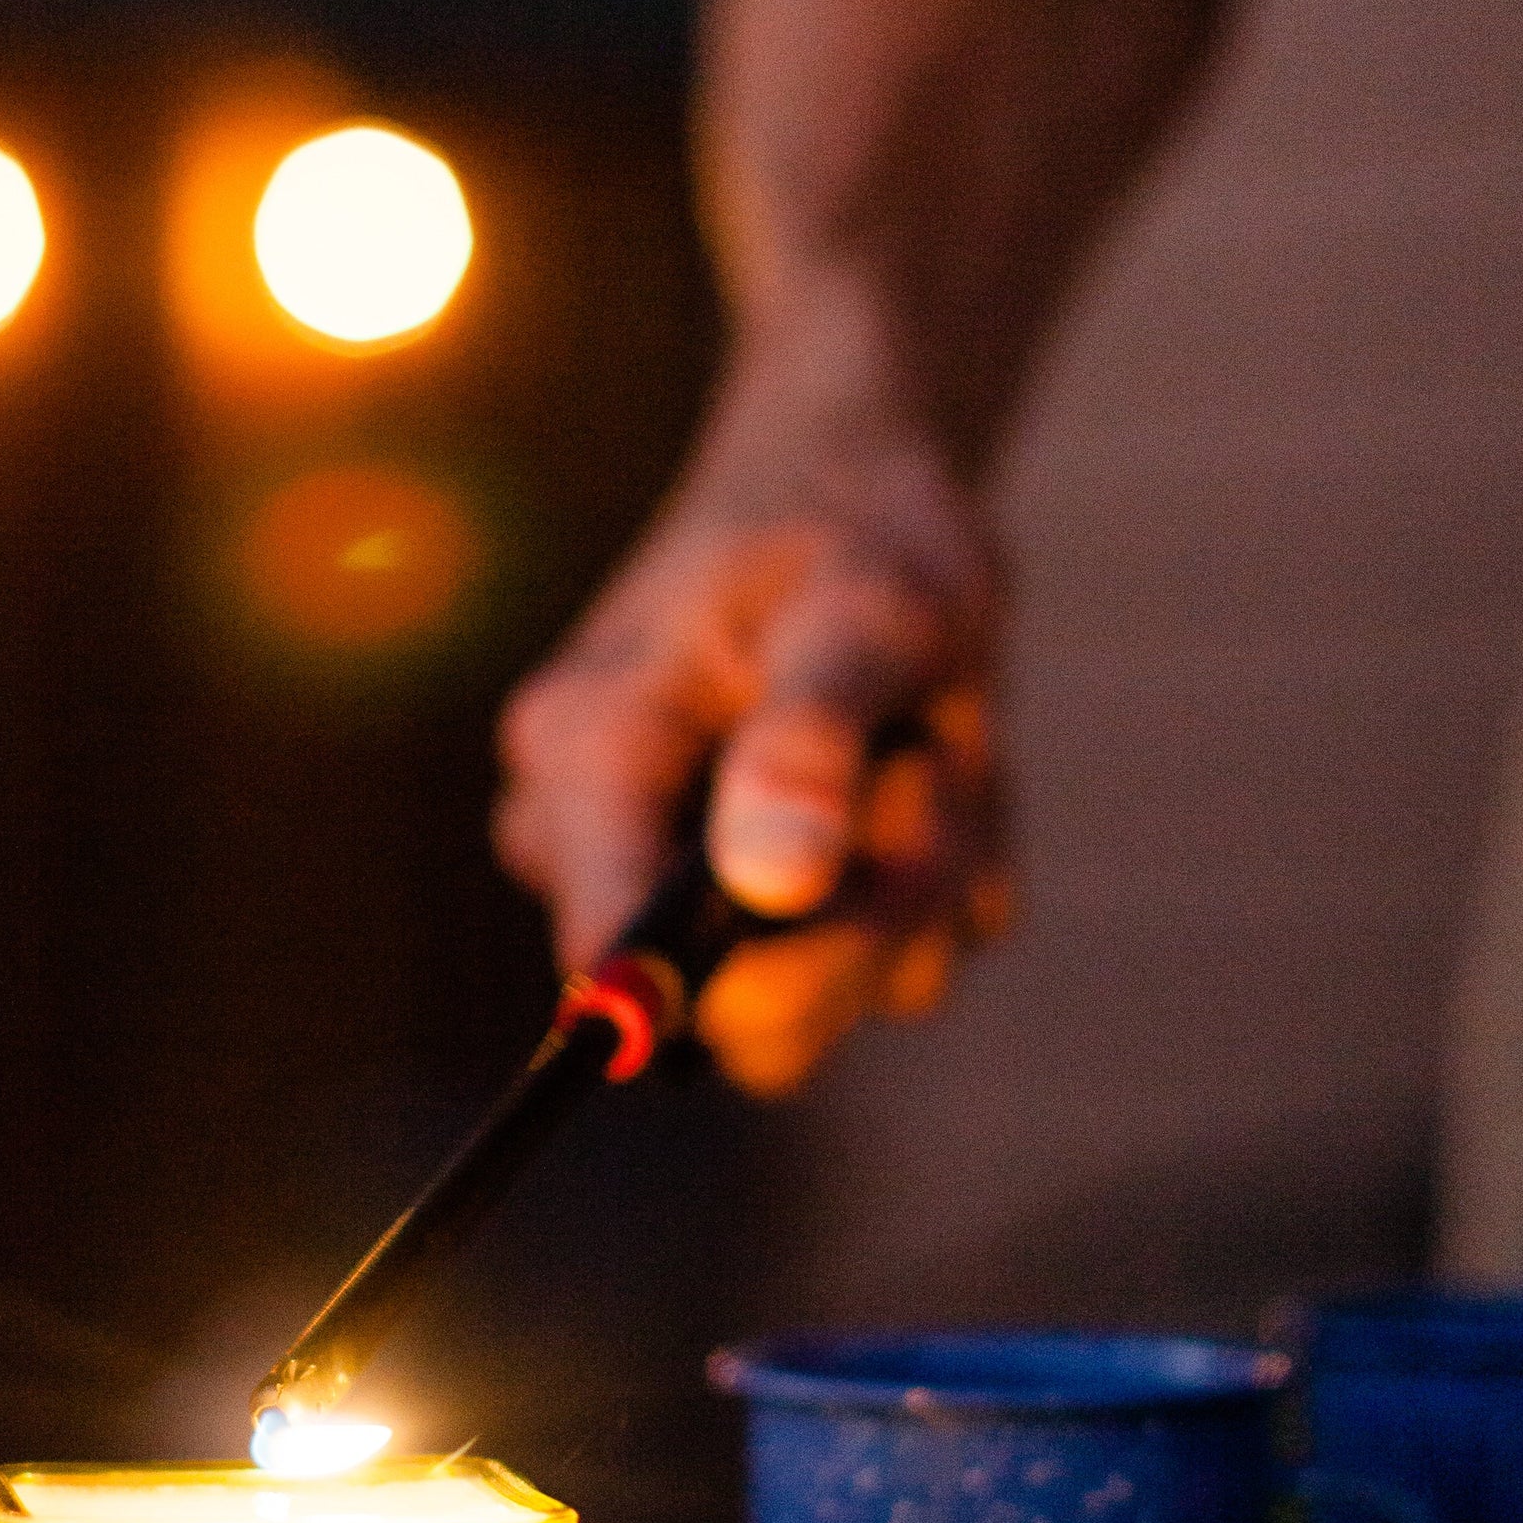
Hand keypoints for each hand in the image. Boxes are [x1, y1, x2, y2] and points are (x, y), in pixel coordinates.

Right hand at [494, 417, 1008, 1095]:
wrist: (864, 505)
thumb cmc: (845, 535)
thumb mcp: (855, 611)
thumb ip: (806, 739)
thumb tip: (770, 883)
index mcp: (580, 764)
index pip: (604, 952)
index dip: (705, 991)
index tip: (820, 919)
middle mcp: (605, 850)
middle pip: (738, 1017)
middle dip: (872, 916)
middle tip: (930, 769)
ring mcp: (684, 899)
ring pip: (840, 996)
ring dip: (926, 886)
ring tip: (935, 746)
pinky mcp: (769, 924)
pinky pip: (889, 971)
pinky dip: (942, 886)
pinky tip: (933, 776)